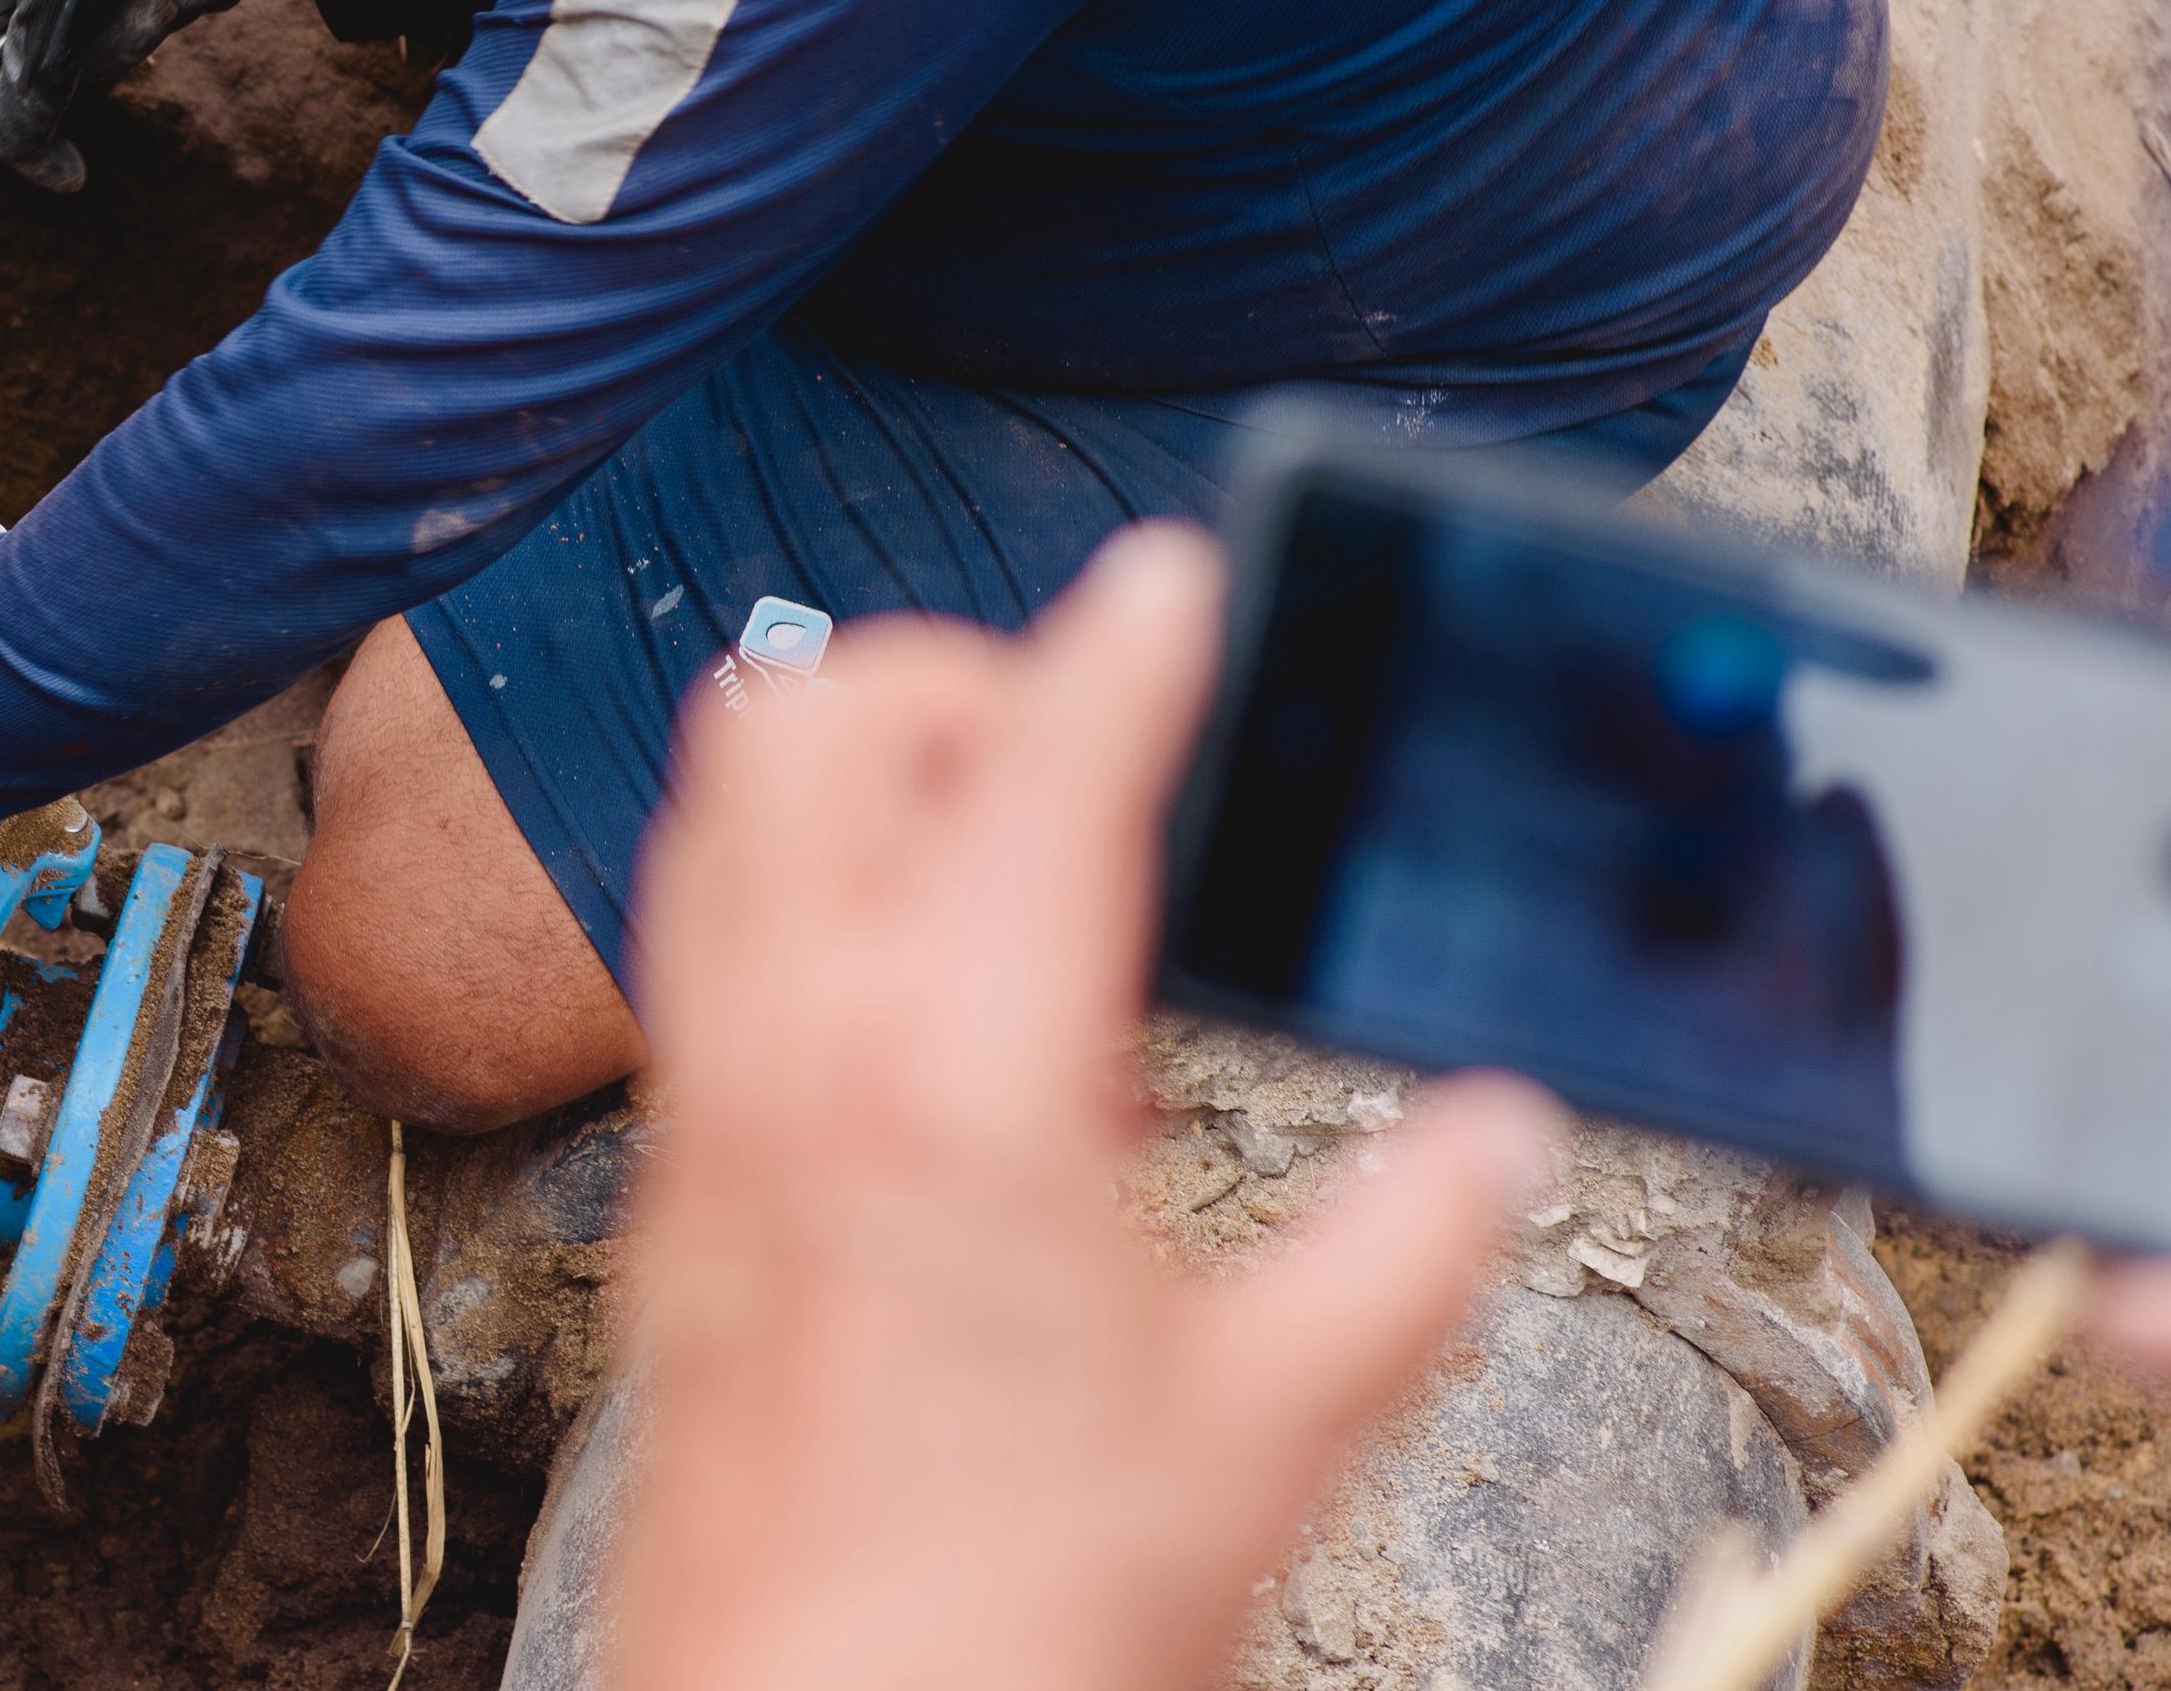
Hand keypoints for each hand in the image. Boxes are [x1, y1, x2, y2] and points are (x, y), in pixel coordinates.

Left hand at [611, 525, 1567, 1690]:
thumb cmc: (1012, 1616)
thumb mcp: (1269, 1428)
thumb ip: (1404, 1253)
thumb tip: (1499, 1141)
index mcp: (965, 1078)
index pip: (1039, 768)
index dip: (1124, 647)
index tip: (1174, 583)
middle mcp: (804, 1049)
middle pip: (821, 716)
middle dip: (958, 678)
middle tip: (1088, 748)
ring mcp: (712, 1101)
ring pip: (726, 804)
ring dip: (856, 762)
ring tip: (1002, 848)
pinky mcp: (671, 1173)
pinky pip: (703, 934)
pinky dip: (795, 881)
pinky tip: (920, 997)